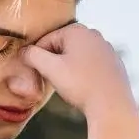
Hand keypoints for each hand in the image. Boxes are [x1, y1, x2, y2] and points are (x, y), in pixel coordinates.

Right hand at [22, 23, 136, 121]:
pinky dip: (84, 74)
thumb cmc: (81, 85)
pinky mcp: (115, 64)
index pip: (46, 40)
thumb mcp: (50, 69)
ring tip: (70, 86)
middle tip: (55, 81)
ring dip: (69, 69)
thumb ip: (33, 56)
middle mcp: (95, 35)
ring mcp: (107, 49)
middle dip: (55, 62)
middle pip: (63, 47)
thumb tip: (24, 51)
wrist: (112, 106)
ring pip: (78, 56)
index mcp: (78, 31)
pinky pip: (92, 66)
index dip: (38, 57)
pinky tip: (84, 88)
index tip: (37, 73)